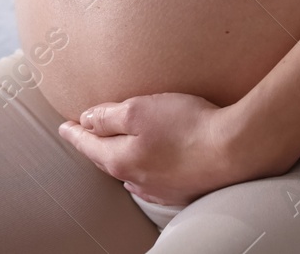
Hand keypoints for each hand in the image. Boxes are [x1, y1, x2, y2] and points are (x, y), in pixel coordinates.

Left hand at [58, 92, 251, 206]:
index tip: (64, 126)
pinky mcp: (184, 189)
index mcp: (121, 160)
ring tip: (113, 149)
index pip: (89, 145)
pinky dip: (144, 169)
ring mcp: (161, 188)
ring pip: (131, 172)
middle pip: (108, 160)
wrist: (235, 149)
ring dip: (121, 158)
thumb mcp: (138, 110)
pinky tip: (147, 168)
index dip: (75, 132)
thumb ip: (108, 116)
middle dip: (95, 146)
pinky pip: (153, 180)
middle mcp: (138, 179)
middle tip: (84, 135)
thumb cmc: (187, 126)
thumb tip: (86, 120)